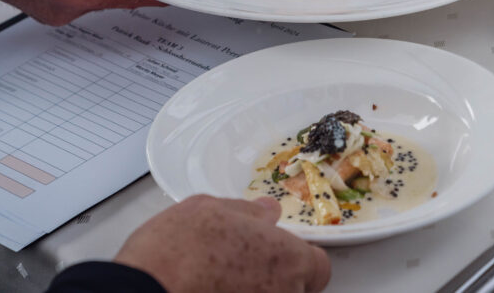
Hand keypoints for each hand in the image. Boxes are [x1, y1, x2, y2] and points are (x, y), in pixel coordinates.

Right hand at [115, 195, 331, 292]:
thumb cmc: (175, 252)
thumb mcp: (210, 208)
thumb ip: (248, 211)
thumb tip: (265, 213)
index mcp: (287, 259)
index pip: (318, 266)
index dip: (298, 258)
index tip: (279, 253)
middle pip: (296, 289)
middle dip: (274, 278)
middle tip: (243, 266)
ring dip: (254, 291)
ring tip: (219, 281)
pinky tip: (209, 291)